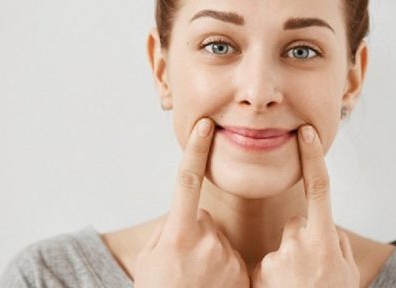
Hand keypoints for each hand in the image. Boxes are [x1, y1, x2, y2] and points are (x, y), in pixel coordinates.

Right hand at [133, 118, 249, 287]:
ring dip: (210, 252)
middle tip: (184, 265)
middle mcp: (206, 244)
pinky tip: (212, 285)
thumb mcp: (152, 258)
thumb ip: (171, 228)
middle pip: (204, 219)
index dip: (195, 151)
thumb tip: (188, 214)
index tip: (205, 125)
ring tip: (198, 280)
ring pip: (218, 239)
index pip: (186, 182)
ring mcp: (227, 260)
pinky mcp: (243, 274)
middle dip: (195, 233)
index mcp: (178, 236)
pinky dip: (224, 267)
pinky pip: (232, 257)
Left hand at [250, 125, 359, 287]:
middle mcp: (300, 246)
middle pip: (296, 224)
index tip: (307, 131)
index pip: (320, 189)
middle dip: (299, 241)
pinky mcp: (257, 275)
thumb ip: (336, 245)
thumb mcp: (345, 274)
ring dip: (284, 264)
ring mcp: (277, 261)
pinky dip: (270, 279)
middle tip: (307, 275)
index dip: (314, 157)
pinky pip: (264, 266)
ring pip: (280, 247)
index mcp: (325, 241)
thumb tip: (326, 228)